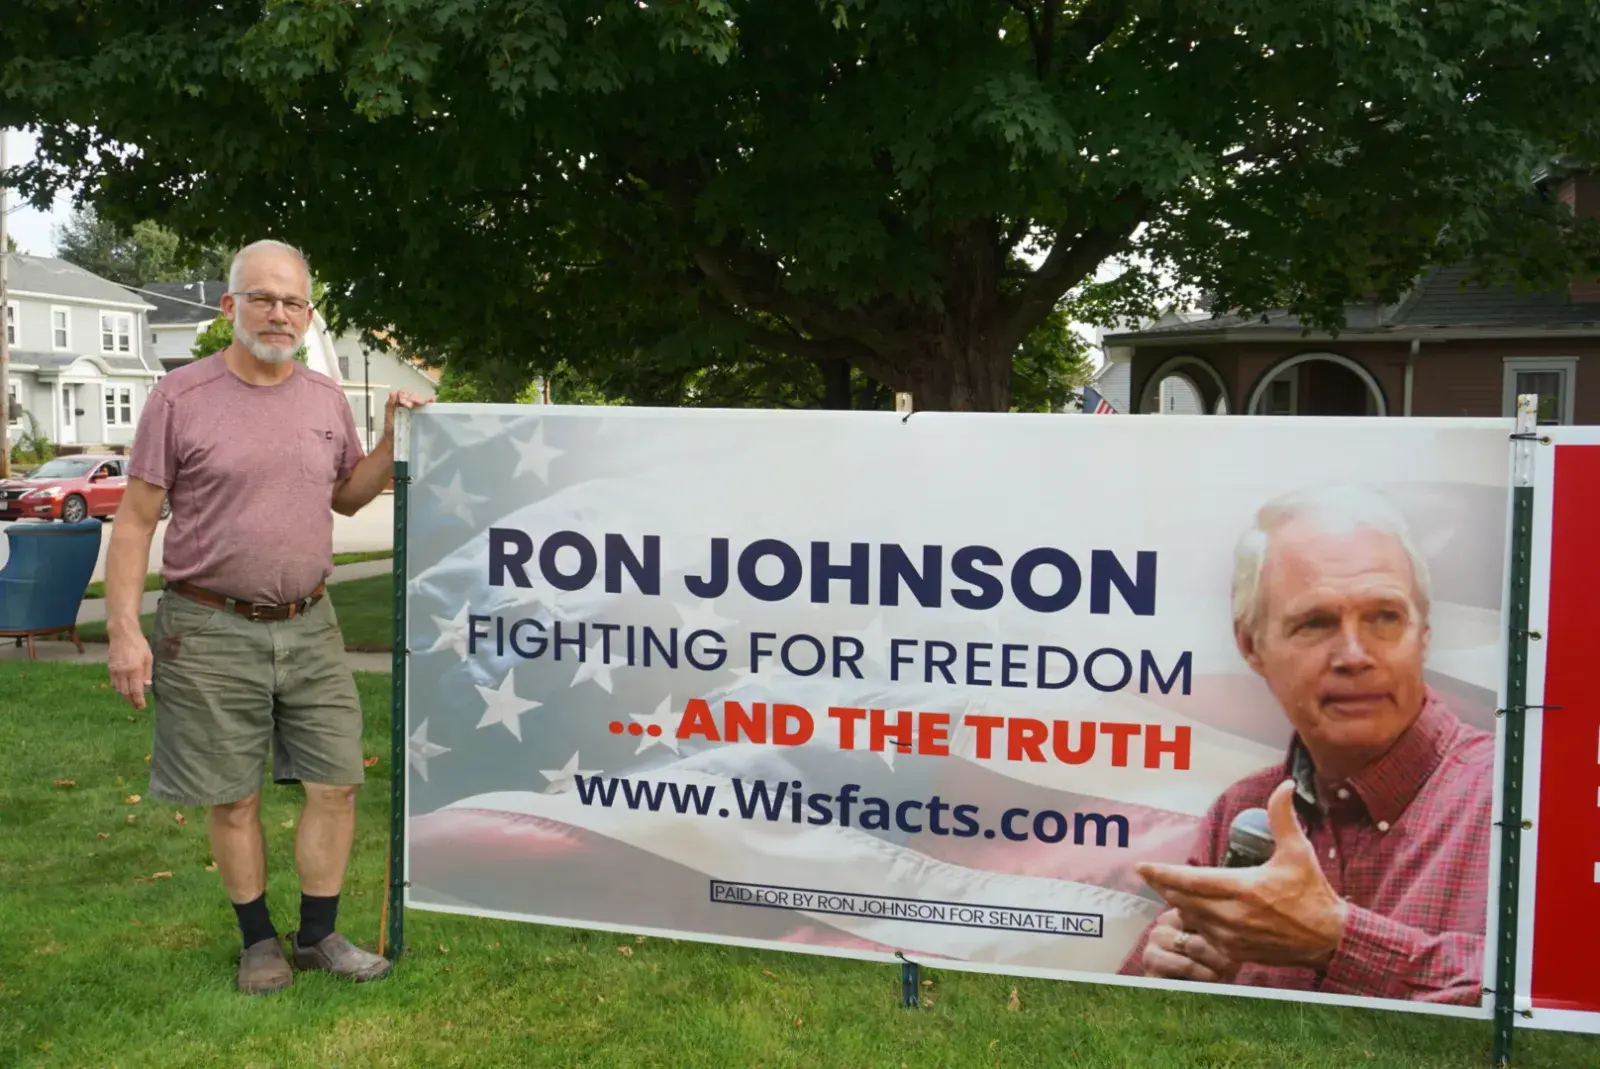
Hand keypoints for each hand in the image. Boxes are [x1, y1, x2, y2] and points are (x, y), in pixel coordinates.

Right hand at [108, 632, 152, 709]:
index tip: (141, 707)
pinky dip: (119, 688)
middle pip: (125, 693)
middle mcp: (123, 673)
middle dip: (131, 702)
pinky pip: (113, 683)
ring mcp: (114, 671)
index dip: (138, 701)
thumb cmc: (139, 644)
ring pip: (118, 689)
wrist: (122, 634)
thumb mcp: (148, 657)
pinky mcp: (110, 668)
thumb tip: (147, 686)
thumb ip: (147, 673)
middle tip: (137, 706)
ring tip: (132, 700)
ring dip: (125, 696)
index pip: (135, 691)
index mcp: (134, 670)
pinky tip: (124, 689)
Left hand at [382, 390, 431, 443]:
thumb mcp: (388, 417)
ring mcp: (414, 408)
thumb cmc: (391, 430)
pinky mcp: (420, 413)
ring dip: (421, 399)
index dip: (404, 396)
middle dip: (413, 398)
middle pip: (412, 395)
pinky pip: (425, 405)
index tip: (404, 404)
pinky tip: (432, 400)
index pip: (402, 393)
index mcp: (397, 402)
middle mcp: (406, 403)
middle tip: (412, 406)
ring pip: (419, 399)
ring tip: (423, 403)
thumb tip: (393, 393)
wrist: (396, 441)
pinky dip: (429, 401)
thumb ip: (389, 405)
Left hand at [1134, 779, 1348, 969]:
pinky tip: (1191, 910)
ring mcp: (1232, 937)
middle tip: (1150, 874)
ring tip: (1169, 888)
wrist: (1328, 938)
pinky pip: (1202, 935)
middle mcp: (1233, 915)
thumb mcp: (1298, 852)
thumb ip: (1283, 817)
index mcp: (1244, 889)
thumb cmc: (1312, 893)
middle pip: (1182, 899)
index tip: (1141, 866)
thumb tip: (1285, 785)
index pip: (1191, 880)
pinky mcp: (1235, 952)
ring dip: (1177, 902)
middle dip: (1164, 885)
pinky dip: (1194, 921)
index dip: (1163, 873)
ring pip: (1190, 917)